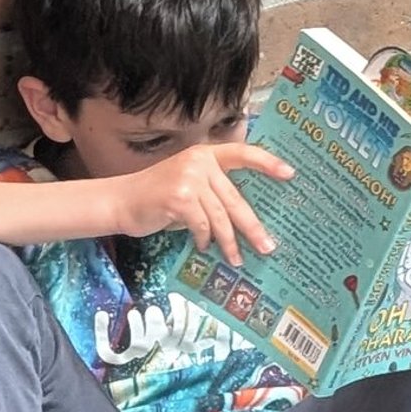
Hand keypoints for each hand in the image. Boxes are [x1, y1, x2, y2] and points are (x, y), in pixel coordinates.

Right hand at [111, 143, 294, 267]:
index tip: (290, 174)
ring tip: (236, 258)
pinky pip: (202, 226)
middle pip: (235, 198)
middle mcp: (199, 161)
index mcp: (205, 154)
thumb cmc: (156, 197)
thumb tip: (245, 219)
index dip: (268, 163)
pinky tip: (202, 247)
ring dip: (229, 242)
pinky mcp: (179, 198)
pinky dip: (204, 240)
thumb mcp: (188, 184)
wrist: (120, 201)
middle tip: (267, 246)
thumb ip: (212, 191)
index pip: (243, 152)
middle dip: (252, 227)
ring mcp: (189, 178)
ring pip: (220, 217)